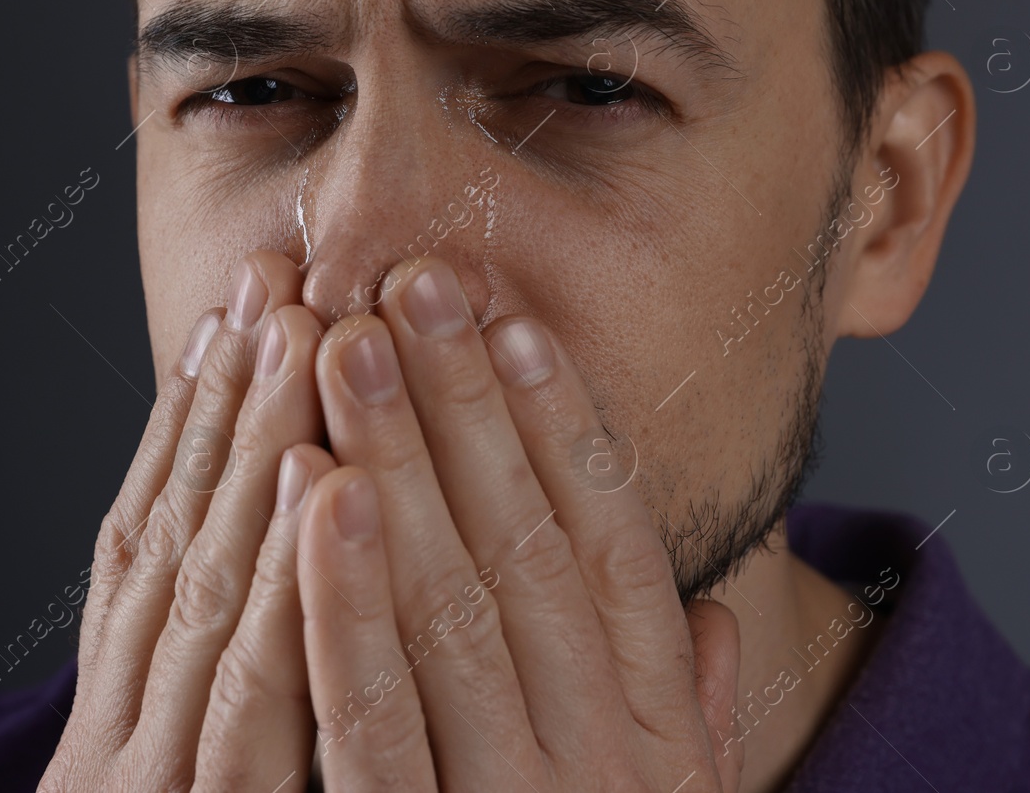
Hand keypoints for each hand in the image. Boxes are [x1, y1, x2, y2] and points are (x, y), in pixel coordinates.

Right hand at [41, 251, 335, 791]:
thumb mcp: (185, 752)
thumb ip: (224, 655)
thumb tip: (272, 504)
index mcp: (119, 705)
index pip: (152, 533)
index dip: (190, 414)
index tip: (234, 308)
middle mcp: (123, 725)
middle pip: (181, 536)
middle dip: (228, 401)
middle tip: (275, 281)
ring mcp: (161, 773)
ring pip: (213, 590)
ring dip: (256, 451)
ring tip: (303, 336)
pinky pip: (254, 702)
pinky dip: (287, 585)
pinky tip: (326, 485)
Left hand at [295, 257, 743, 791]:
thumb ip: (690, 716)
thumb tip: (717, 621)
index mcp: (660, 737)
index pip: (618, 555)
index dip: (568, 434)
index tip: (518, 327)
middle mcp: (600, 757)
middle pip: (528, 551)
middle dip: (467, 406)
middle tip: (416, 285)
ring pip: (449, 607)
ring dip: (397, 461)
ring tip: (348, 345)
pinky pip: (368, 717)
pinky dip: (338, 597)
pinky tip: (313, 488)